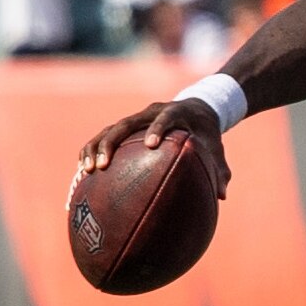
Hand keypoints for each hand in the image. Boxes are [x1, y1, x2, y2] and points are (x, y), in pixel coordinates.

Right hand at [77, 99, 229, 198]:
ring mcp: (135, 118)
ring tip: (87, 171)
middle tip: (104, 165)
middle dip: (112, 143)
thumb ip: (219, 168)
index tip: (151, 145)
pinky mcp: (125, 126)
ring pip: (109, 129)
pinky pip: (103, 136)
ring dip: (96, 148)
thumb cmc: (206, 133)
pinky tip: (82, 172)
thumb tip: (222, 195)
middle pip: (125, 123)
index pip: (165, 118)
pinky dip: (92, 150)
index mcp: (174, 112)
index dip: (158, 129)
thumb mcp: (215, 147)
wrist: (197, 109)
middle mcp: (150, 113)